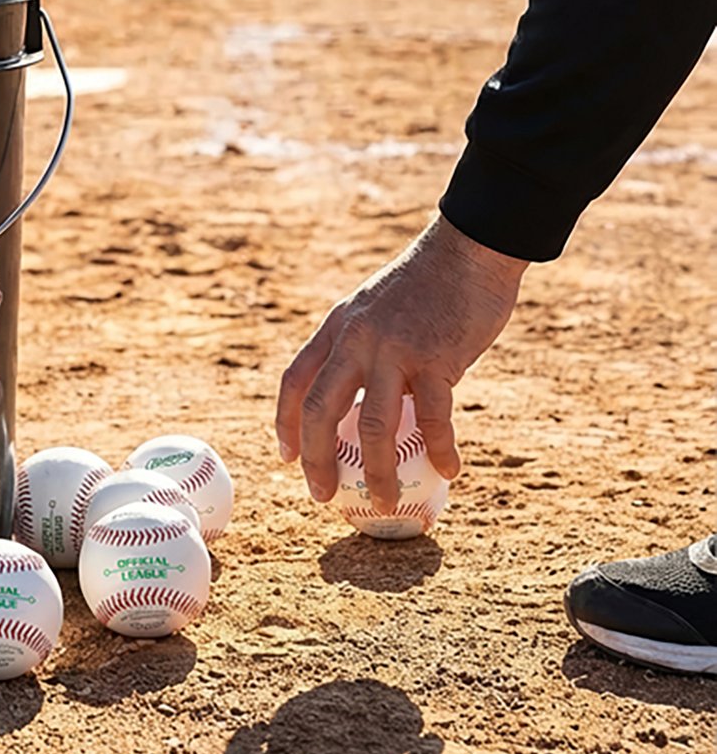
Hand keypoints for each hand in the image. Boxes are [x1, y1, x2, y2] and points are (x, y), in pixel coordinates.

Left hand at [274, 216, 528, 512]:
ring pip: (371, 426)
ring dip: (377, 472)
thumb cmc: (428, 283)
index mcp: (338, 327)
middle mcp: (356, 338)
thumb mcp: (376, 309)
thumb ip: (365, 349)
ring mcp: (393, 348)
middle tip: (323, 496)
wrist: (469, 250)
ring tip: (386, 502)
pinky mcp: (435, 358)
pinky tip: (450, 470)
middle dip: (317, 460)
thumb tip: (369, 400)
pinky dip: (441, 449)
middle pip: (320, 410)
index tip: (286, 458)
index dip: (284, 423)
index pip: (295, 381)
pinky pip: (433, 418)